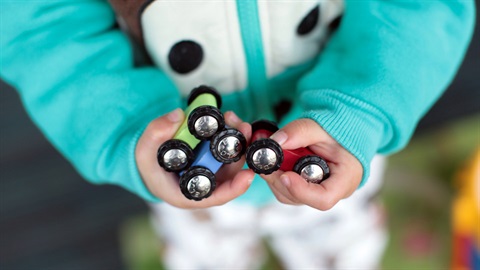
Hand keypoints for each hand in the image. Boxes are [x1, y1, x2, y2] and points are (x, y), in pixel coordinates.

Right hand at [136, 109, 253, 208]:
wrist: (149, 160)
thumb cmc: (148, 163)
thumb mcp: (145, 149)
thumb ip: (157, 132)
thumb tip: (178, 116)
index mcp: (188, 194)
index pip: (215, 196)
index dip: (234, 188)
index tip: (248, 174)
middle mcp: (204, 186)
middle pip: (229, 173)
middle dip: (240, 152)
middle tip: (243, 129)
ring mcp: (211, 172)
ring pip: (231, 159)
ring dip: (238, 139)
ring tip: (236, 119)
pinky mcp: (213, 159)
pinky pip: (226, 149)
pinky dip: (230, 135)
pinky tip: (230, 120)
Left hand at [261, 119, 362, 210]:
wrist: (338, 133)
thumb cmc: (336, 132)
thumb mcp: (320, 127)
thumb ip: (299, 132)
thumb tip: (275, 141)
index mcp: (345, 179)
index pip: (323, 198)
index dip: (300, 190)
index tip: (285, 175)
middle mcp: (331, 192)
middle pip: (299, 197)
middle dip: (279, 178)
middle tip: (265, 158)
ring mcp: (315, 193)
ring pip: (287, 195)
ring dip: (273, 176)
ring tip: (270, 153)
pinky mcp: (303, 190)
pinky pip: (284, 189)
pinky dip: (275, 175)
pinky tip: (274, 159)